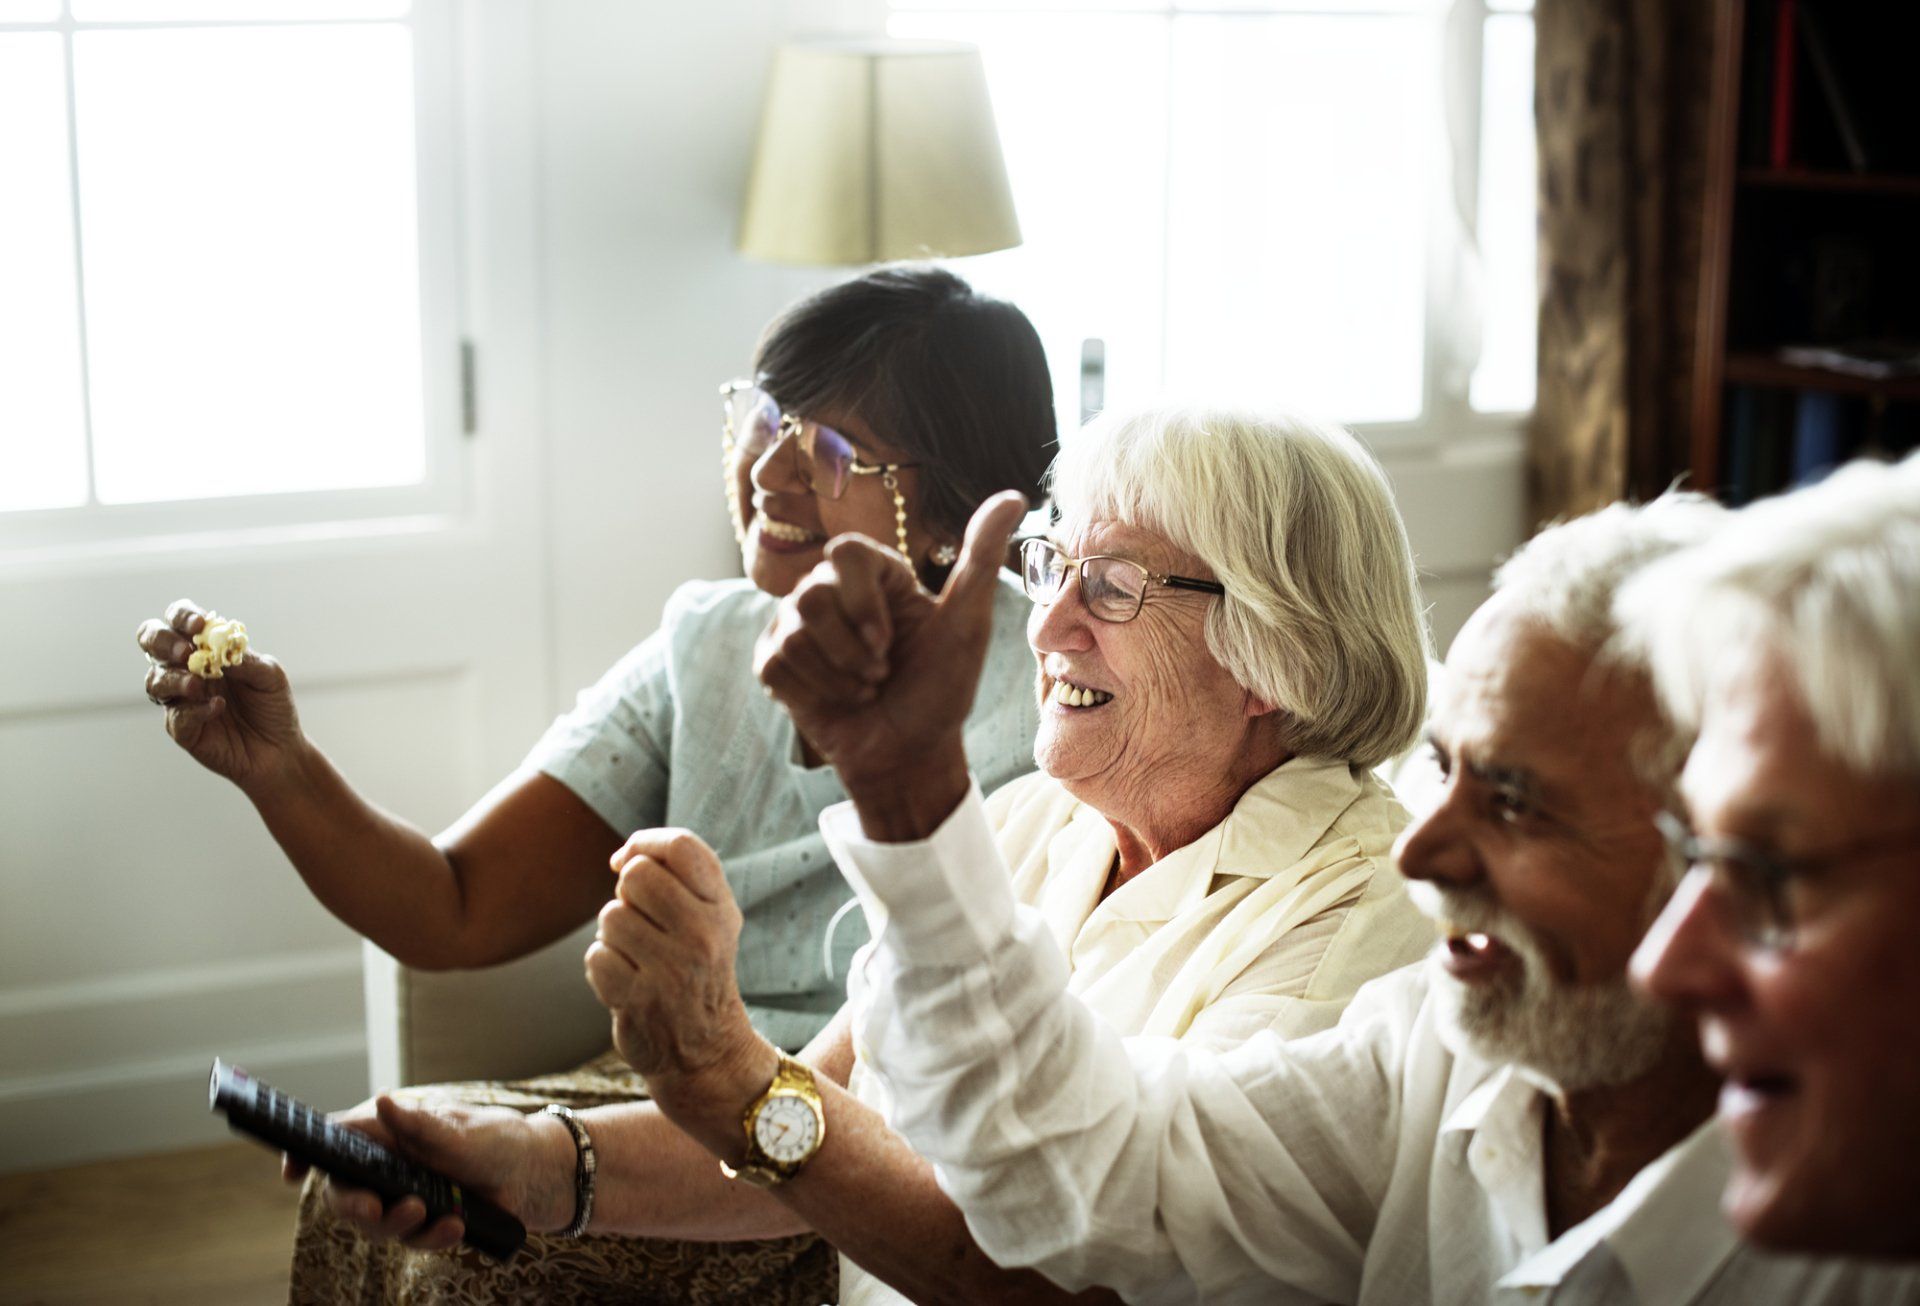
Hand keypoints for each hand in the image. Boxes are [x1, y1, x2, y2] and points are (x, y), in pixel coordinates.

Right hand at [135, 598, 301, 789]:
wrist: (279, 748)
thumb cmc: (272, 705)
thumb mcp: (269, 676)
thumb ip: (244, 660)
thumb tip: (219, 646)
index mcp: (205, 648)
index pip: (179, 620)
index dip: (182, 616)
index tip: (199, 625)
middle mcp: (185, 669)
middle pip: (151, 643)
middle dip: (162, 642)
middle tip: (186, 653)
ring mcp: (179, 699)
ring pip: (155, 682)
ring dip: (175, 679)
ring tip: (199, 685)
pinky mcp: (182, 729)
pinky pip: (176, 716)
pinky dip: (194, 710)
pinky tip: (217, 707)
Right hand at [282, 1094, 576, 1246]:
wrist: (540, 1175)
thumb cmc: (499, 1140)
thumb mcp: (462, 1131)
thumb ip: (421, 1126)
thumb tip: (381, 1104)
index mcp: (391, 1132)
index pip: (337, 1139)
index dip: (305, 1153)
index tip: (291, 1171)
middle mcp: (392, 1165)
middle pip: (346, 1191)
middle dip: (352, 1205)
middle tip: (371, 1208)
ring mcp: (407, 1195)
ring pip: (376, 1222)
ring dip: (397, 1224)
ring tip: (430, 1213)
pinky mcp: (427, 1222)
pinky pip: (413, 1239)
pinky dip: (431, 1236)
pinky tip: (455, 1227)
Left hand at [584, 830, 774, 1137]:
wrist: (706, 1049)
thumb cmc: (699, 967)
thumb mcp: (712, 917)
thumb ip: (680, 876)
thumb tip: (622, 857)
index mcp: (721, 908)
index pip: (682, 847)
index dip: (646, 842)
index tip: (631, 858)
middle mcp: (703, 936)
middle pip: (636, 875)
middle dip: (628, 895)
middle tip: (643, 923)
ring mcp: (671, 970)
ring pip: (611, 917)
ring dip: (614, 936)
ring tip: (639, 957)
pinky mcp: (638, 1001)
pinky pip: (595, 957)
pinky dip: (603, 969)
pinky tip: (628, 982)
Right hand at [754, 491, 1026, 790]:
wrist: (908, 754)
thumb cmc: (941, 690)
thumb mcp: (967, 626)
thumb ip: (981, 559)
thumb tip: (1013, 496)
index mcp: (875, 575)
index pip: (846, 551)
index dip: (861, 601)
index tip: (887, 640)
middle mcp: (830, 590)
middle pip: (811, 596)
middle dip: (853, 651)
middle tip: (882, 673)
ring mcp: (795, 625)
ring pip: (793, 635)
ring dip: (840, 676)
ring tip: (866, 688)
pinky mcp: (773, 661)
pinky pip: (776, 664)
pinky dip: (816, 693)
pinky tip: (840, 701)